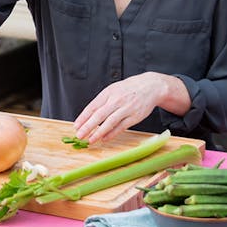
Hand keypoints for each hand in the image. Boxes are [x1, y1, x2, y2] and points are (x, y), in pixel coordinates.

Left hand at [73, 72, 188, 143]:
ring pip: (110, 123)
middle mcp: (116, 100)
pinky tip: (104, 139)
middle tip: (79, 135)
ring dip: (99, 133)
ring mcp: (126, 109)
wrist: (150, 86)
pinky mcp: (135, 116)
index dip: (83, 117)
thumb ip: (101, 101)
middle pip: (99, 116)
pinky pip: (121, 127)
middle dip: (87, 127)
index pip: (92, 107)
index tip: (76, 126)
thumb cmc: (128, 89)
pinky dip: (112, 134)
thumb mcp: (112, 89)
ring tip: (90, 140)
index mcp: (108, 93)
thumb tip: (87, 116)